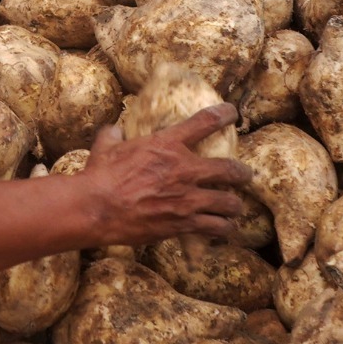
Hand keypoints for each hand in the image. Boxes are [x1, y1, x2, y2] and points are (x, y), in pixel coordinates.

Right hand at [80, 103, 253, 246]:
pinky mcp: (184, 223)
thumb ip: (113, 136)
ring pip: (229, 203)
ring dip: (234, 206)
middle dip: (242, 173)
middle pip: (229, 169)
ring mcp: (187, 198)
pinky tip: (222, 230)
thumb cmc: (100, 176)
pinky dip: (221, 229)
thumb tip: (113, 129)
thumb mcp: (106, 148)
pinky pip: (215, 227)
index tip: (232, 113)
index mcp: (167, 144)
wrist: (97, 208)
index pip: (204, 123)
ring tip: (235, 209)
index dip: (224, 115)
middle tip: (245, 175)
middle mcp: (184, 169)